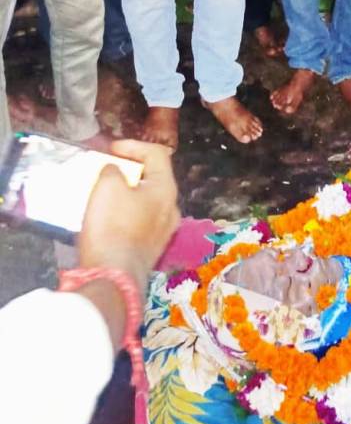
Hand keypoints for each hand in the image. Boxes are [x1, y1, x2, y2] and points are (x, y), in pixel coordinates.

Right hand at [78, 140, 179, 294]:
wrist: (113, 278)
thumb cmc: (112, 226)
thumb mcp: (108, 186)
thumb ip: (113, 170)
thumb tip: (116, 171)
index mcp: (166, 189)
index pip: (157, 154)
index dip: (133, 146)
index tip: (111, 149)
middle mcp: (171, 208)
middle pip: (153, 178)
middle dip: (130, 169)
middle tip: (108, 168)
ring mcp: (164, 231)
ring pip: (147, 201)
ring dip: (127, 192)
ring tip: (105, 191)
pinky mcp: (150, 249)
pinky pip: (140, 221)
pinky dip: (126, 212)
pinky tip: (108, 217)